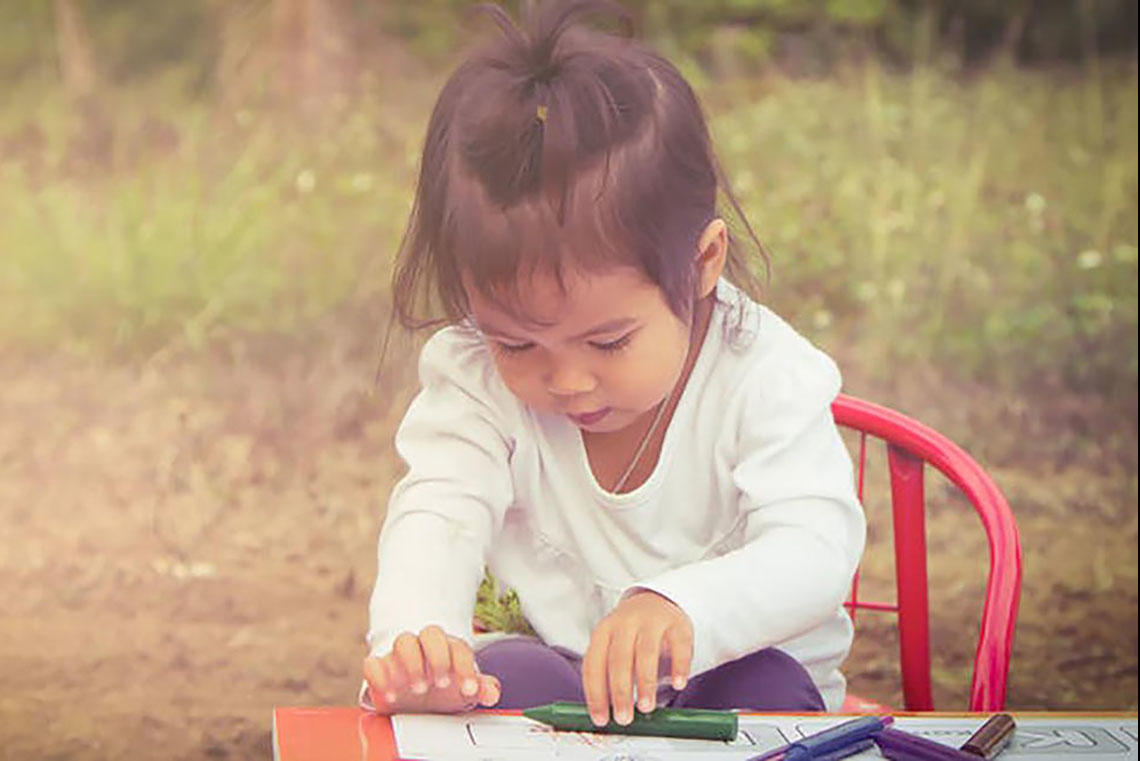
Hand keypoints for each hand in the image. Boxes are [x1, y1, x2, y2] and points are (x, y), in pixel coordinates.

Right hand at [362, 625, 500, 713]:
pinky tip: (391, 696)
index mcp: (448, 649)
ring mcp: (399, 655)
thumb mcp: (462, 690)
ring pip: (404, 641)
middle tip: (441, 684)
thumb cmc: (442, 689)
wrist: (411, 695)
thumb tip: (492, 692)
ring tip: (418, 690)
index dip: (465, 667)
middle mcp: (424, 647)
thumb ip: (480, 688)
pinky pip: (373, 662)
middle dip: (438, 657)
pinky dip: (380, 677)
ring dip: (412, 663)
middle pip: (431, 633)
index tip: (469, 690)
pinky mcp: (378, 667)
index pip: (458, 647)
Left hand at [581, 590, 692, 726]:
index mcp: (604, 631)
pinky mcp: (677, 623)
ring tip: (646, 707)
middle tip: (623, 718)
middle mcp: (625, 623)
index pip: (594, 664)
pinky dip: (678, 666)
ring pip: (646, 652)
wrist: (657, 600)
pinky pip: (678, 646)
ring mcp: (651, 621)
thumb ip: (609, 675)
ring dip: (645, 682)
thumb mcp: (614, 647)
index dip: (596, 694)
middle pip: (619, 659)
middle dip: (620, 692)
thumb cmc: (631, 635)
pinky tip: (678, 684)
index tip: (601, 719)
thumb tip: (606, 714)